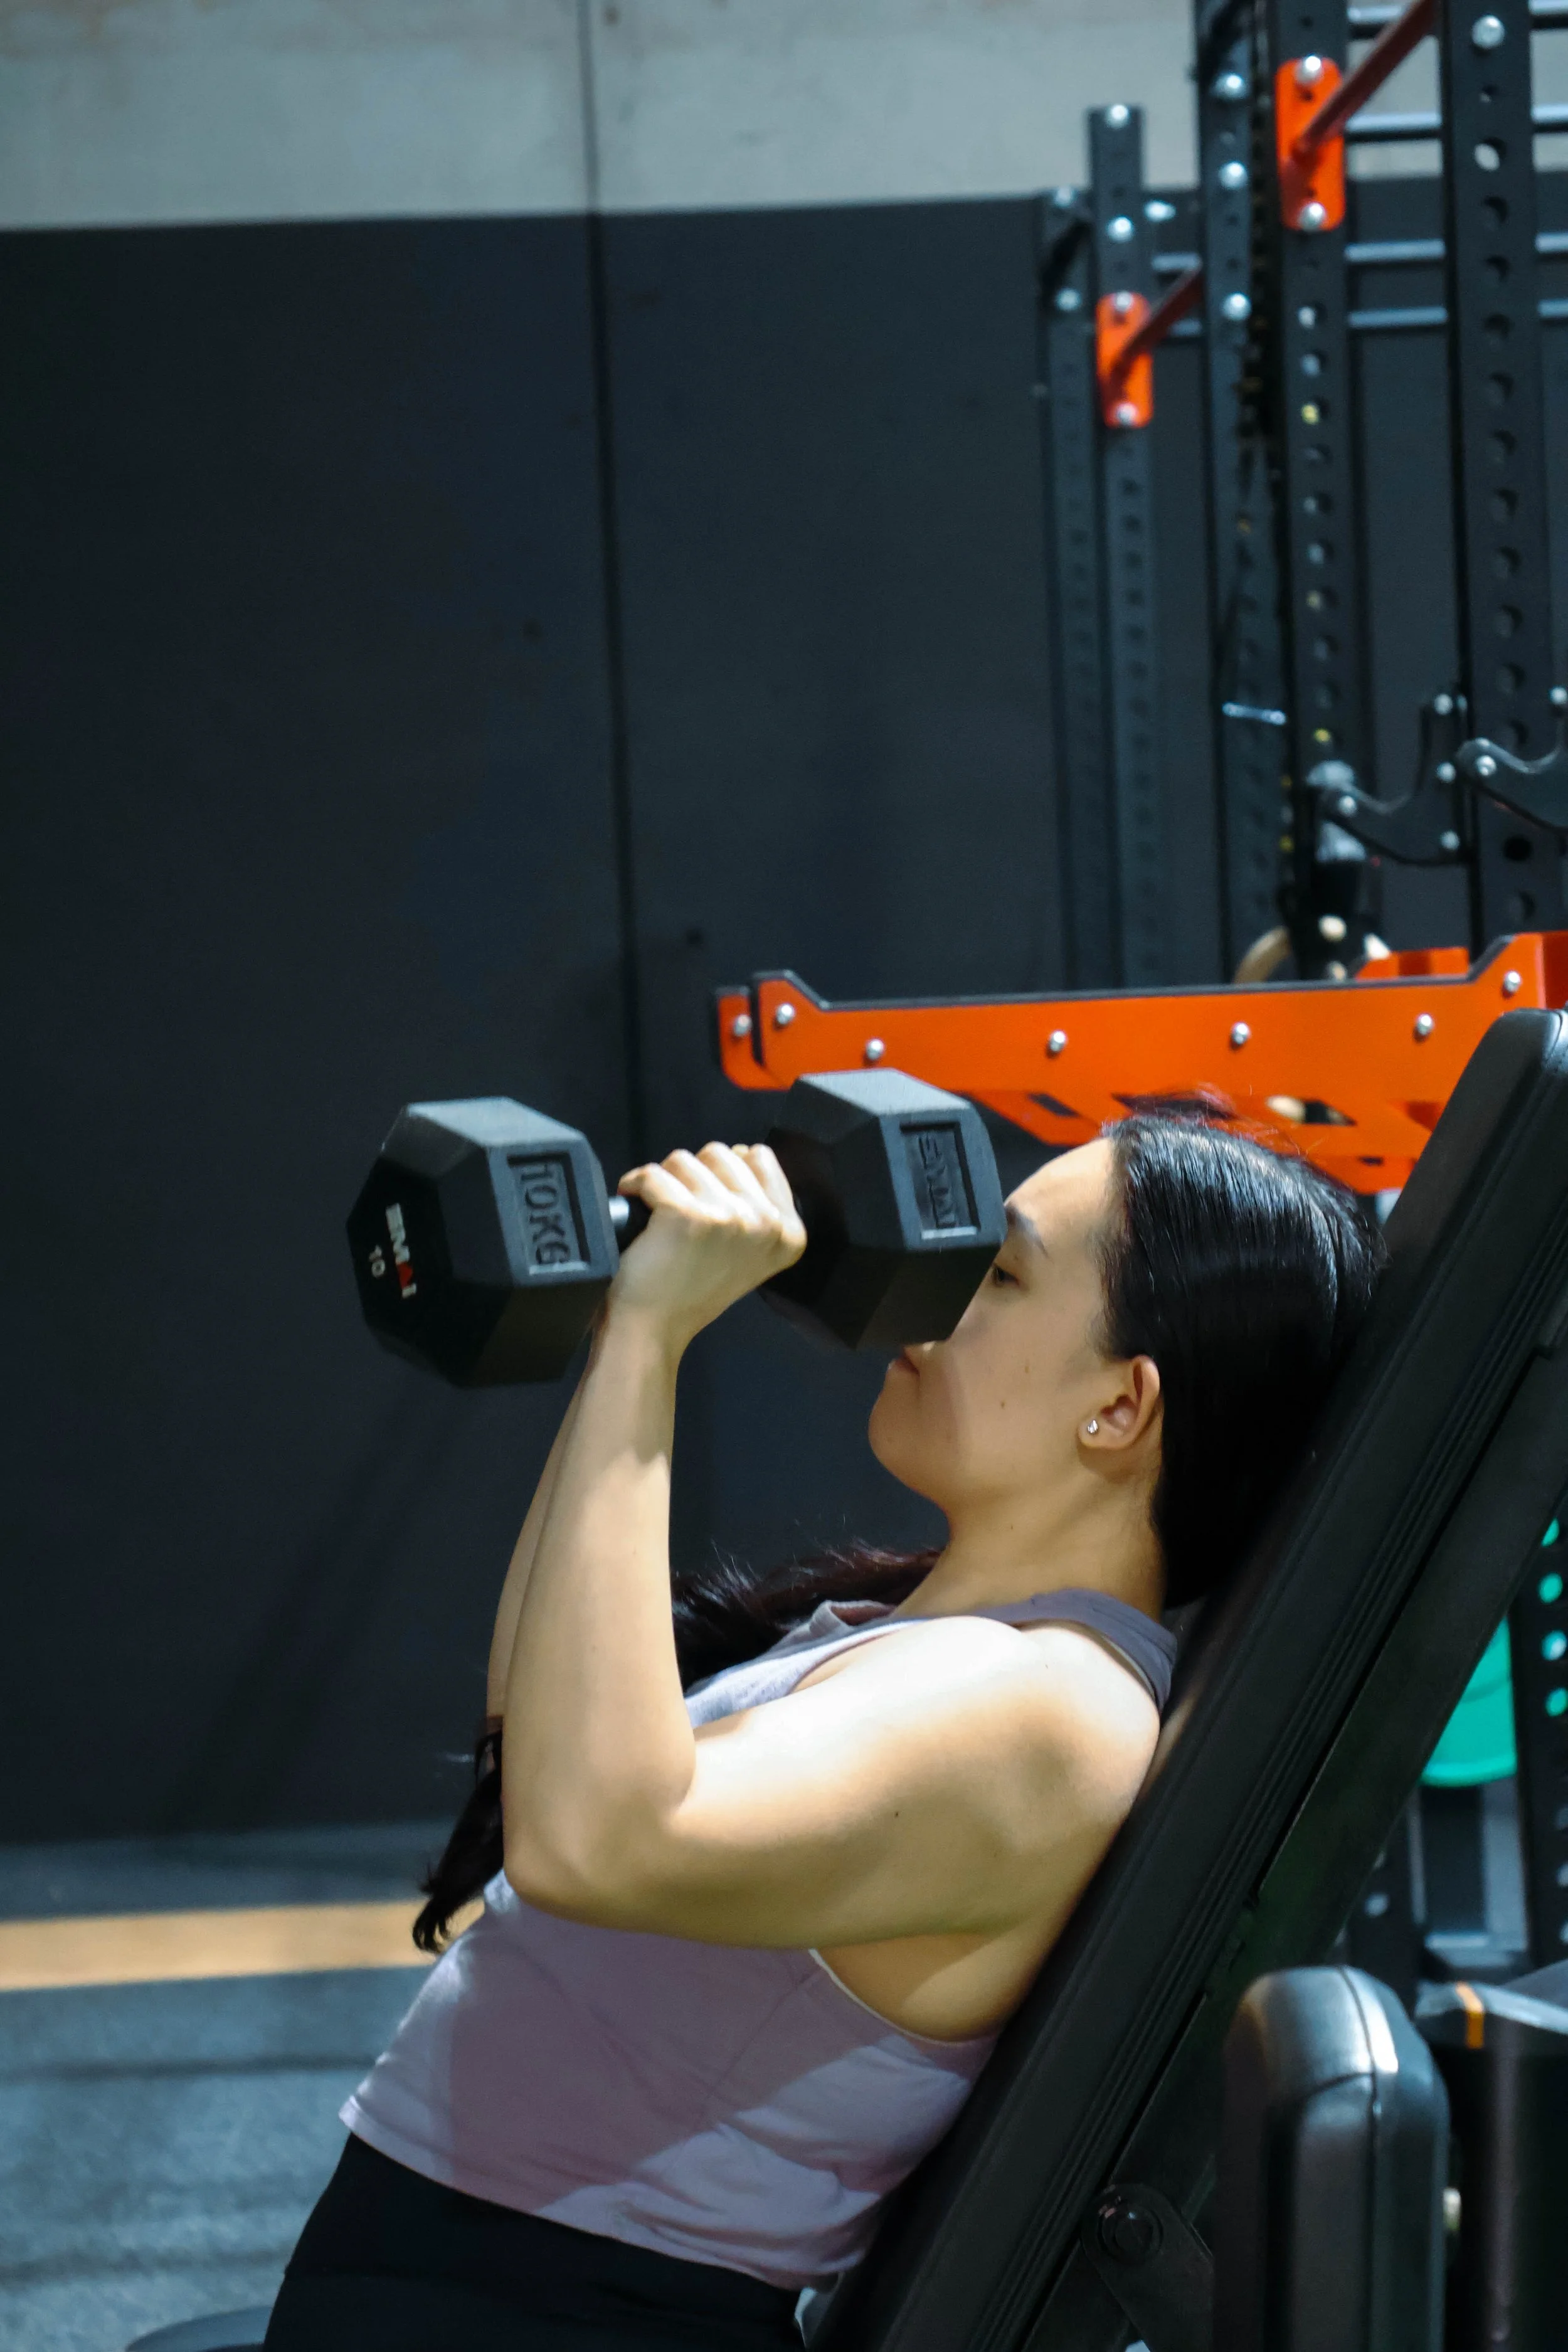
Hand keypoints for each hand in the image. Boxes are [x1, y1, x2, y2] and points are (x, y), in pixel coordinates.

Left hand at [607, 1143, 806, 1349]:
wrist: (655, 1328)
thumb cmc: (693, 1287)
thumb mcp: (749, 1249)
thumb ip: (758, 1204)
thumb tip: (741, 1153)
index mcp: (789, 1232)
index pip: (760, 1157)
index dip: (725, 1172)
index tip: (708, 1203)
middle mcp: (767, 1223)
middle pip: (722, 1153)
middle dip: (694, 1175)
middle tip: (682, 1214)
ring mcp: (730, 1217)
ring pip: (684, 1159)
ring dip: (664, 1181)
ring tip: (661, 1216)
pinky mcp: (687, 1214)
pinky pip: (652, 1174)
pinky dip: (635, 1185)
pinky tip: (637, 1208)